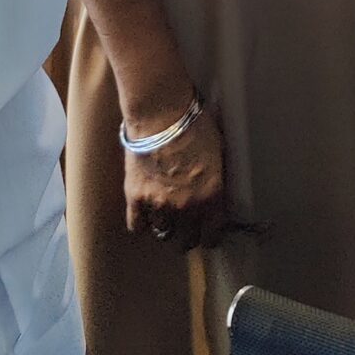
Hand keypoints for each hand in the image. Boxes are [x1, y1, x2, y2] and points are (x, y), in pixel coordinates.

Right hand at [122, 100, 226, 251]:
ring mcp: (159, 205)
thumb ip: (215, 178)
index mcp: (211, 197)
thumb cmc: (195, 124)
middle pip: (186, 241)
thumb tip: (215, 187)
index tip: (208, 232)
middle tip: (186, 224)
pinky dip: (141, 222)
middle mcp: (187, 208)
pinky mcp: (136, 198)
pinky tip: (144, 213)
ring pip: (163, 234)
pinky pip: (136, 226)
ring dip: (165, 225)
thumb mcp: (218, 151)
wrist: (162, 113)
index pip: (212, 235)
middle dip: (187, 234)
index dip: (210, 235)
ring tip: (165, 215)